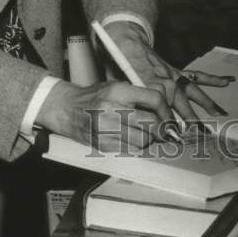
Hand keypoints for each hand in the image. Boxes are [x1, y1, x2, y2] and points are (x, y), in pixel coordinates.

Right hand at [34, 78, 175, 151]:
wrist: (67, 109)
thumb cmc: (95, 97)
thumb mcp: (116, 87)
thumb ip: (139, 96)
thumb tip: (166, 111)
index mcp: (119, 90)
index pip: (154, 99)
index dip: (167, 111)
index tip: (170, 118)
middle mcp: (113, 108)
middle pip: (152, 122)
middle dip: (162, 129)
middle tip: (165, 130)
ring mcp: (107, 128)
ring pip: (144, 139)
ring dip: (150, 139)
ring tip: (144, 133)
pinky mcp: (103, 144)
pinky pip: (131, 150)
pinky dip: (136, 146)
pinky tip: (131, 139)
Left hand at [103, 21, 234, 125]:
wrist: (125, 41)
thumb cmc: (119, 65)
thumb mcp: (118, 84)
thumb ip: (130, 100)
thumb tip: (137, 121)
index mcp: (147, 80)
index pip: (160, 104)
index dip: (167, 120)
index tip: (174, 134)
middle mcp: (164, 77)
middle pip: (180, 99)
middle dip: (190, 118)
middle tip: (201, 134)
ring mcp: (172, 74)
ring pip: (191, 90)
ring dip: (206, 103)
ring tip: (220, 115)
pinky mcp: (176, 71)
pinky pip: (196, 76)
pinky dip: (212, 79)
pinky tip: (227, 81)